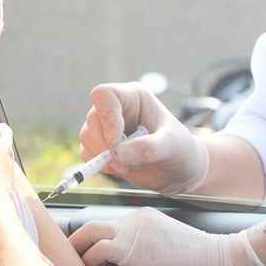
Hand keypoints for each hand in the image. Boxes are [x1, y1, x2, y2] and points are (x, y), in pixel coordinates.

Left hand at [69, 208, 265, 265]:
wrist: (225, 261)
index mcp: (142, 221)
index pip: (105, 229)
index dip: (88, 248)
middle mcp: (133, 220)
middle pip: (89, 227)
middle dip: (73, 248)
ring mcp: (132, 232)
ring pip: (87, 235)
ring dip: (78, 259)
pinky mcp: (133, 249)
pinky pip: (96, 252)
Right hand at [79, 82, 208, 194]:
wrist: (177, 170)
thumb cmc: (179, 149)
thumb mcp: (171, 146)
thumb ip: (148, 148)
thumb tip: (118, 153)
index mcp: (133, 97)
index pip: (104, 95)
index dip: (107, 117)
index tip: (118, 141)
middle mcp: (116, 109)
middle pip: (92, 119)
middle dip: (105, 144)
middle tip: (125, 160)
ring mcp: (106, 127)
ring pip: (86, 137)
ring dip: (103, 156)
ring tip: (130, 163)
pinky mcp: (101, 146)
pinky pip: (87, 153)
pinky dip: (101, 165)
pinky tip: (122, 167)